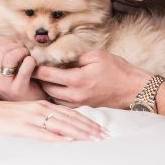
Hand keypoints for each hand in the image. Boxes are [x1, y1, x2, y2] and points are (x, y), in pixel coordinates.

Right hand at [0, 36, 46, 100]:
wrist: (28, 104)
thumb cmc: (15, 83)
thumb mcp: (0, 67)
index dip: (7, 43)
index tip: (16, 47)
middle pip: (2, 49)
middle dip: (16, 46)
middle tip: (24, 51)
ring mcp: (2, 85)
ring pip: (11, 56)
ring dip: (23, 51)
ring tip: (27, 57)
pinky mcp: (17, 89)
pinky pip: (25, 65)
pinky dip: (31, 61)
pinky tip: (32, 65)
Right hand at [0, 98, 108, 141]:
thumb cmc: (3, 116)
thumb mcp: (26, 114)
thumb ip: (42, 118)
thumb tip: (60, 129)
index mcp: (42, 104)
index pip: (70, 113)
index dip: (87, 121)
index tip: (101, 130)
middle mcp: (39, 108)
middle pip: (70, 119)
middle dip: (89, 128)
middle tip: (104, 136)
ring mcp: (30, 117)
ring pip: (60, 125)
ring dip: (78, 133)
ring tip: (93, 139)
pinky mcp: (21, 127)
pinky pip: (41, 133)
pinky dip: (56, 137)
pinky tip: (67, 141)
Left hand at [34, 50, 150, 108]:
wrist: (134, 89)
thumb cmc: (118, 70)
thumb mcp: (96, 56)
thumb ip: (75, 58)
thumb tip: (59, 58)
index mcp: (77, 80)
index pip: (47, 75)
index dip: (36, 68)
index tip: (29, 61)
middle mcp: (75, 95)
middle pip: (46, 89)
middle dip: (39, 79)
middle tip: (33, 69)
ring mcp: (79, 103)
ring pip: (53, 99)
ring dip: (47, 89)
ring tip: (42, 79)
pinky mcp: (84, 108)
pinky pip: (63, 104)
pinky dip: (57, 96)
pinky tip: (57, 88)